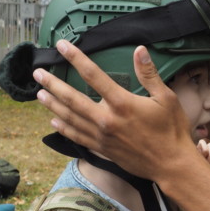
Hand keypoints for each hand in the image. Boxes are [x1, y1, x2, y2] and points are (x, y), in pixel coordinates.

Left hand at [35, 40, 196, 182]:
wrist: (172, 164)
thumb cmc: (172, 130)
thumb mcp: (166, 98)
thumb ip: (149, 74)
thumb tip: (139, 50)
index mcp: (122, 103)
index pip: (93, 75)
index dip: (76, 58)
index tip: (62, 46)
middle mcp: (107, 119)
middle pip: (72, 99)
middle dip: (53, 84)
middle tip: (37, 73)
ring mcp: (103, 136)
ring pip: (70, 118)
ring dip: (53, 105)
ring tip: (39, 94)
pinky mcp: (103, 149)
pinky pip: (78, 137)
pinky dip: (64, 129)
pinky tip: (54, 122)